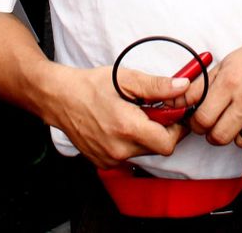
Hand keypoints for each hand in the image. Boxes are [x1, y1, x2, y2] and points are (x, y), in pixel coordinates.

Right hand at [46, 64, 187, 168]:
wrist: (59, 98)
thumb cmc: (90, 85)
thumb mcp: (125, 78)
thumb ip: (156, 86)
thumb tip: (182, 87)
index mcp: (126, 127)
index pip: (168, 143)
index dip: (175, 128)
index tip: (171, 113)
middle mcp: (119, 149)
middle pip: (157, 148)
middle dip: (159, 129)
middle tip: (148, 109)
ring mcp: (110, 159)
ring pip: (143, 152)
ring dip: (143, 136)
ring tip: (129, 115)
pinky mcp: (103, 162)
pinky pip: (127, 156)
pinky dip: (129, 143)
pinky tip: (117, 125)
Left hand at [188, 27, 241, 146]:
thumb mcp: (224, 65)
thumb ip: (200, 87)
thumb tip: (177, 103)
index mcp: (230, 82)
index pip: (203, 118)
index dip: (196, 124)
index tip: (198, 121)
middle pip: (220, 136)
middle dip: (212, 134)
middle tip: (215, 125)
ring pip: (241, 142)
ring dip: (235, 135)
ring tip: (237, 120)